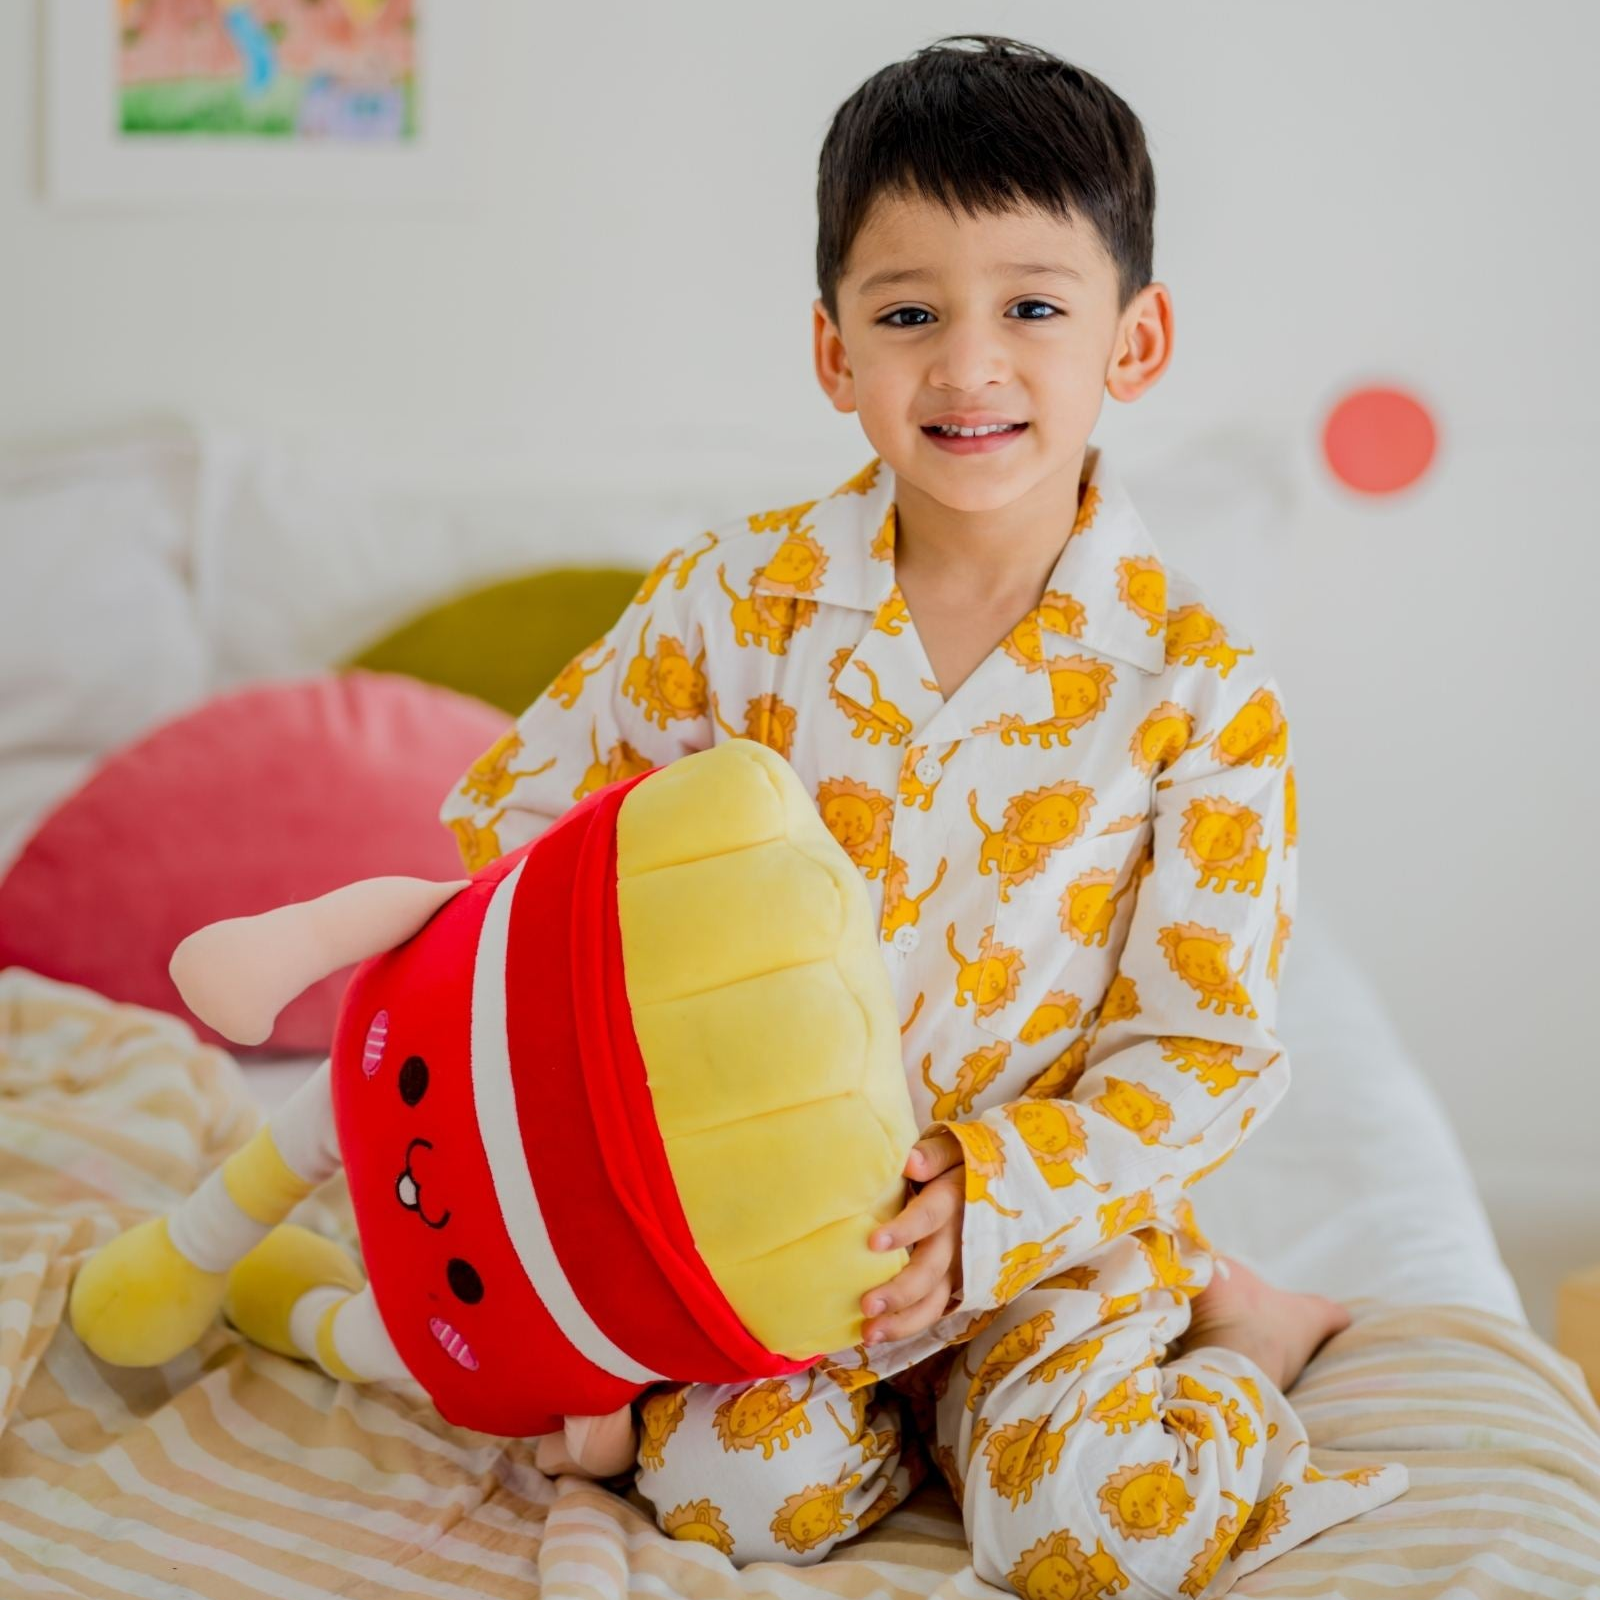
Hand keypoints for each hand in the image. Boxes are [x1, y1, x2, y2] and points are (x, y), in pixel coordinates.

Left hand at [861, 1131, 965, 1344]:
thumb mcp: (957, 1148)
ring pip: (934, 1301)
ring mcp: (960, 1267)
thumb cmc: (963, 1164)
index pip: (930, 1216)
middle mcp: (959, 1239)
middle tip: (866, 1305)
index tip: (873, 1242)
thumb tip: (911, 1162)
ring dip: (903, 1321)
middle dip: (900, 1291)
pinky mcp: (955, 1283)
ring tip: (870, 1334)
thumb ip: (935, 1154)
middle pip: (930, 1270)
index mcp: (955, 1201)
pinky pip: (933, 1309)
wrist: (1005, 1187)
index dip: (905, 1230)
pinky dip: (908, 1326)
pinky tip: (880, 1335)